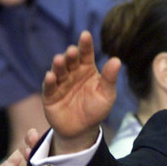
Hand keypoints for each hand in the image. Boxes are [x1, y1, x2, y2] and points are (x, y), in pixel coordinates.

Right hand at [43, 30, 118, 153]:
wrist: (82, 130)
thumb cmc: (96, 109)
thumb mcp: (106, 94)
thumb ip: (110, 78)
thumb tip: (117, 60)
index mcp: (87, 69)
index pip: (86, 54)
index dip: (85, 45)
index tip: (85, 35)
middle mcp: (72, 73)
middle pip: (71, 61)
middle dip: (70, 55)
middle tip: (72, 51)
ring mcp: (60, 83)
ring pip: (59, 71)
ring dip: (58, 65)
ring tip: (59, 60)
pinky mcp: (50, 95)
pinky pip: (49, 87)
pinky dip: (50, 81)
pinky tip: (50, 76)